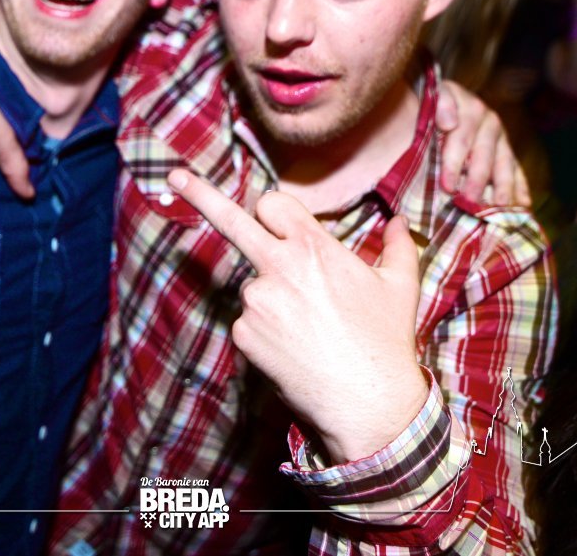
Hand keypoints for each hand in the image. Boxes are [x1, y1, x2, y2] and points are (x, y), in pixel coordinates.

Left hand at [169, 168, 427, 463]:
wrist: (367, 401)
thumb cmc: (386, 342)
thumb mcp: (400, 287)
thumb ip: (398, 245)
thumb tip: (400, 221)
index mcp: (314, 247)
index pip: (273, 204)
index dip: (273, 209)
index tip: (262, 208)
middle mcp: (279, 266)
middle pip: (232, 220)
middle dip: (200, 193)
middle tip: (176, 175)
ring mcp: (256, 301)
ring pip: (253, 285)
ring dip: (272, 298)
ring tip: (311, 329)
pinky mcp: (243, 333)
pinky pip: (248, 321)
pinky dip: (265, 331)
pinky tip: (295, 348)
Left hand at [436, 80, 528, 205]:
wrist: (439, 108)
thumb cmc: (429, 109)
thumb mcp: (430, 99)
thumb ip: (440, 105)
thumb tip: (449, 122)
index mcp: (470, 109)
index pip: (461, 138)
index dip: (453, 163)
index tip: (447, 185)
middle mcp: (489, 121)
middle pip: (484, 154)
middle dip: (477, 179)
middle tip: (471, 201)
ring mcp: (501, 137)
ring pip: (504, 163)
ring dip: (503, 186)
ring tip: (499, 205)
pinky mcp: (507, 151)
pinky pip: (516, 170)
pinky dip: (520, 187)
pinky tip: (524, 204)